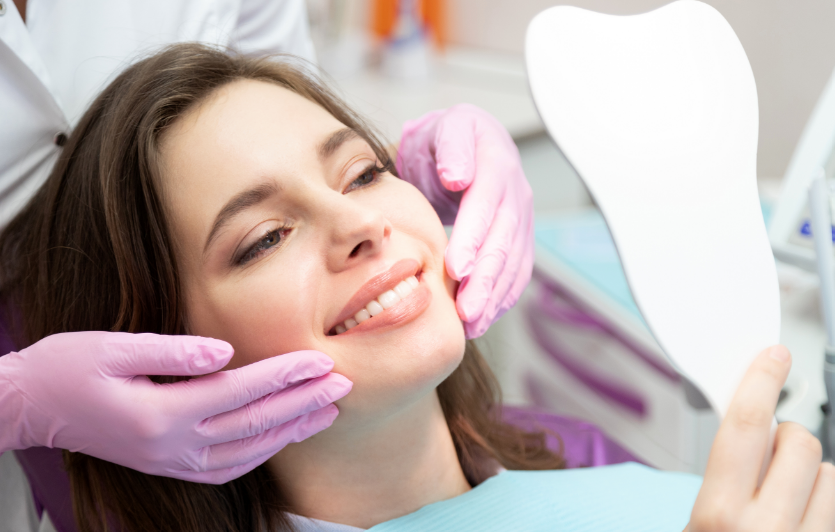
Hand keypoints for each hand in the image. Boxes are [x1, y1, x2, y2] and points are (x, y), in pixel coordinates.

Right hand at [0, 331, 350, 483]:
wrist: (33, 406)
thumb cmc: (68, 367)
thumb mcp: (113, 347)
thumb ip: (174, 351)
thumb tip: (226, 351)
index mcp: (160, 413)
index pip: (240, 392)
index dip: (285, 375)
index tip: (321, 360)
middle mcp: (171, 446)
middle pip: (254, 424)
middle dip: (303, 403)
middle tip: (343, 384)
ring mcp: (171, 461)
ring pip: (247, 452)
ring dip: (291, 430)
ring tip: (327, 410)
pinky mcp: (169, 465)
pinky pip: (227, 468)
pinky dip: (261, 453)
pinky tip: (282, 437)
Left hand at [397, 104, 533, 338]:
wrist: (464, 143)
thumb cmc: (447, 139)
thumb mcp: (446, 129)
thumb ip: (453, 149)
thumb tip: (458, 177)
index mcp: (497, 165)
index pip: (487, 206)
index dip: (473, 239)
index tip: (457, 268)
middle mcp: (516, 194)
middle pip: (504, 242)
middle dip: (486, 280)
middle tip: (466, 311)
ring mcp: (521, 219)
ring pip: (513, 263)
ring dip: (494, 297)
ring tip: (473, 324)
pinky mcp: (518, 239)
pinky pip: (515, 273)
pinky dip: (501, 299)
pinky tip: (483, 320)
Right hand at [687, 346, 834, 530]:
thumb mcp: (695, 520)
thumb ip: (722, 477)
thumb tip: (753, 428)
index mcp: (719, 516)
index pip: (745, 427)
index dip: (760, 382)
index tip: (773, 358)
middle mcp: (766, 530)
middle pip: (798, 444)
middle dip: (787, 439)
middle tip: (770, 457)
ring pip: (831, 475)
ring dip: (811, 479)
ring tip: (785, 502)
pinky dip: (822, 504)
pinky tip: (798, 519)